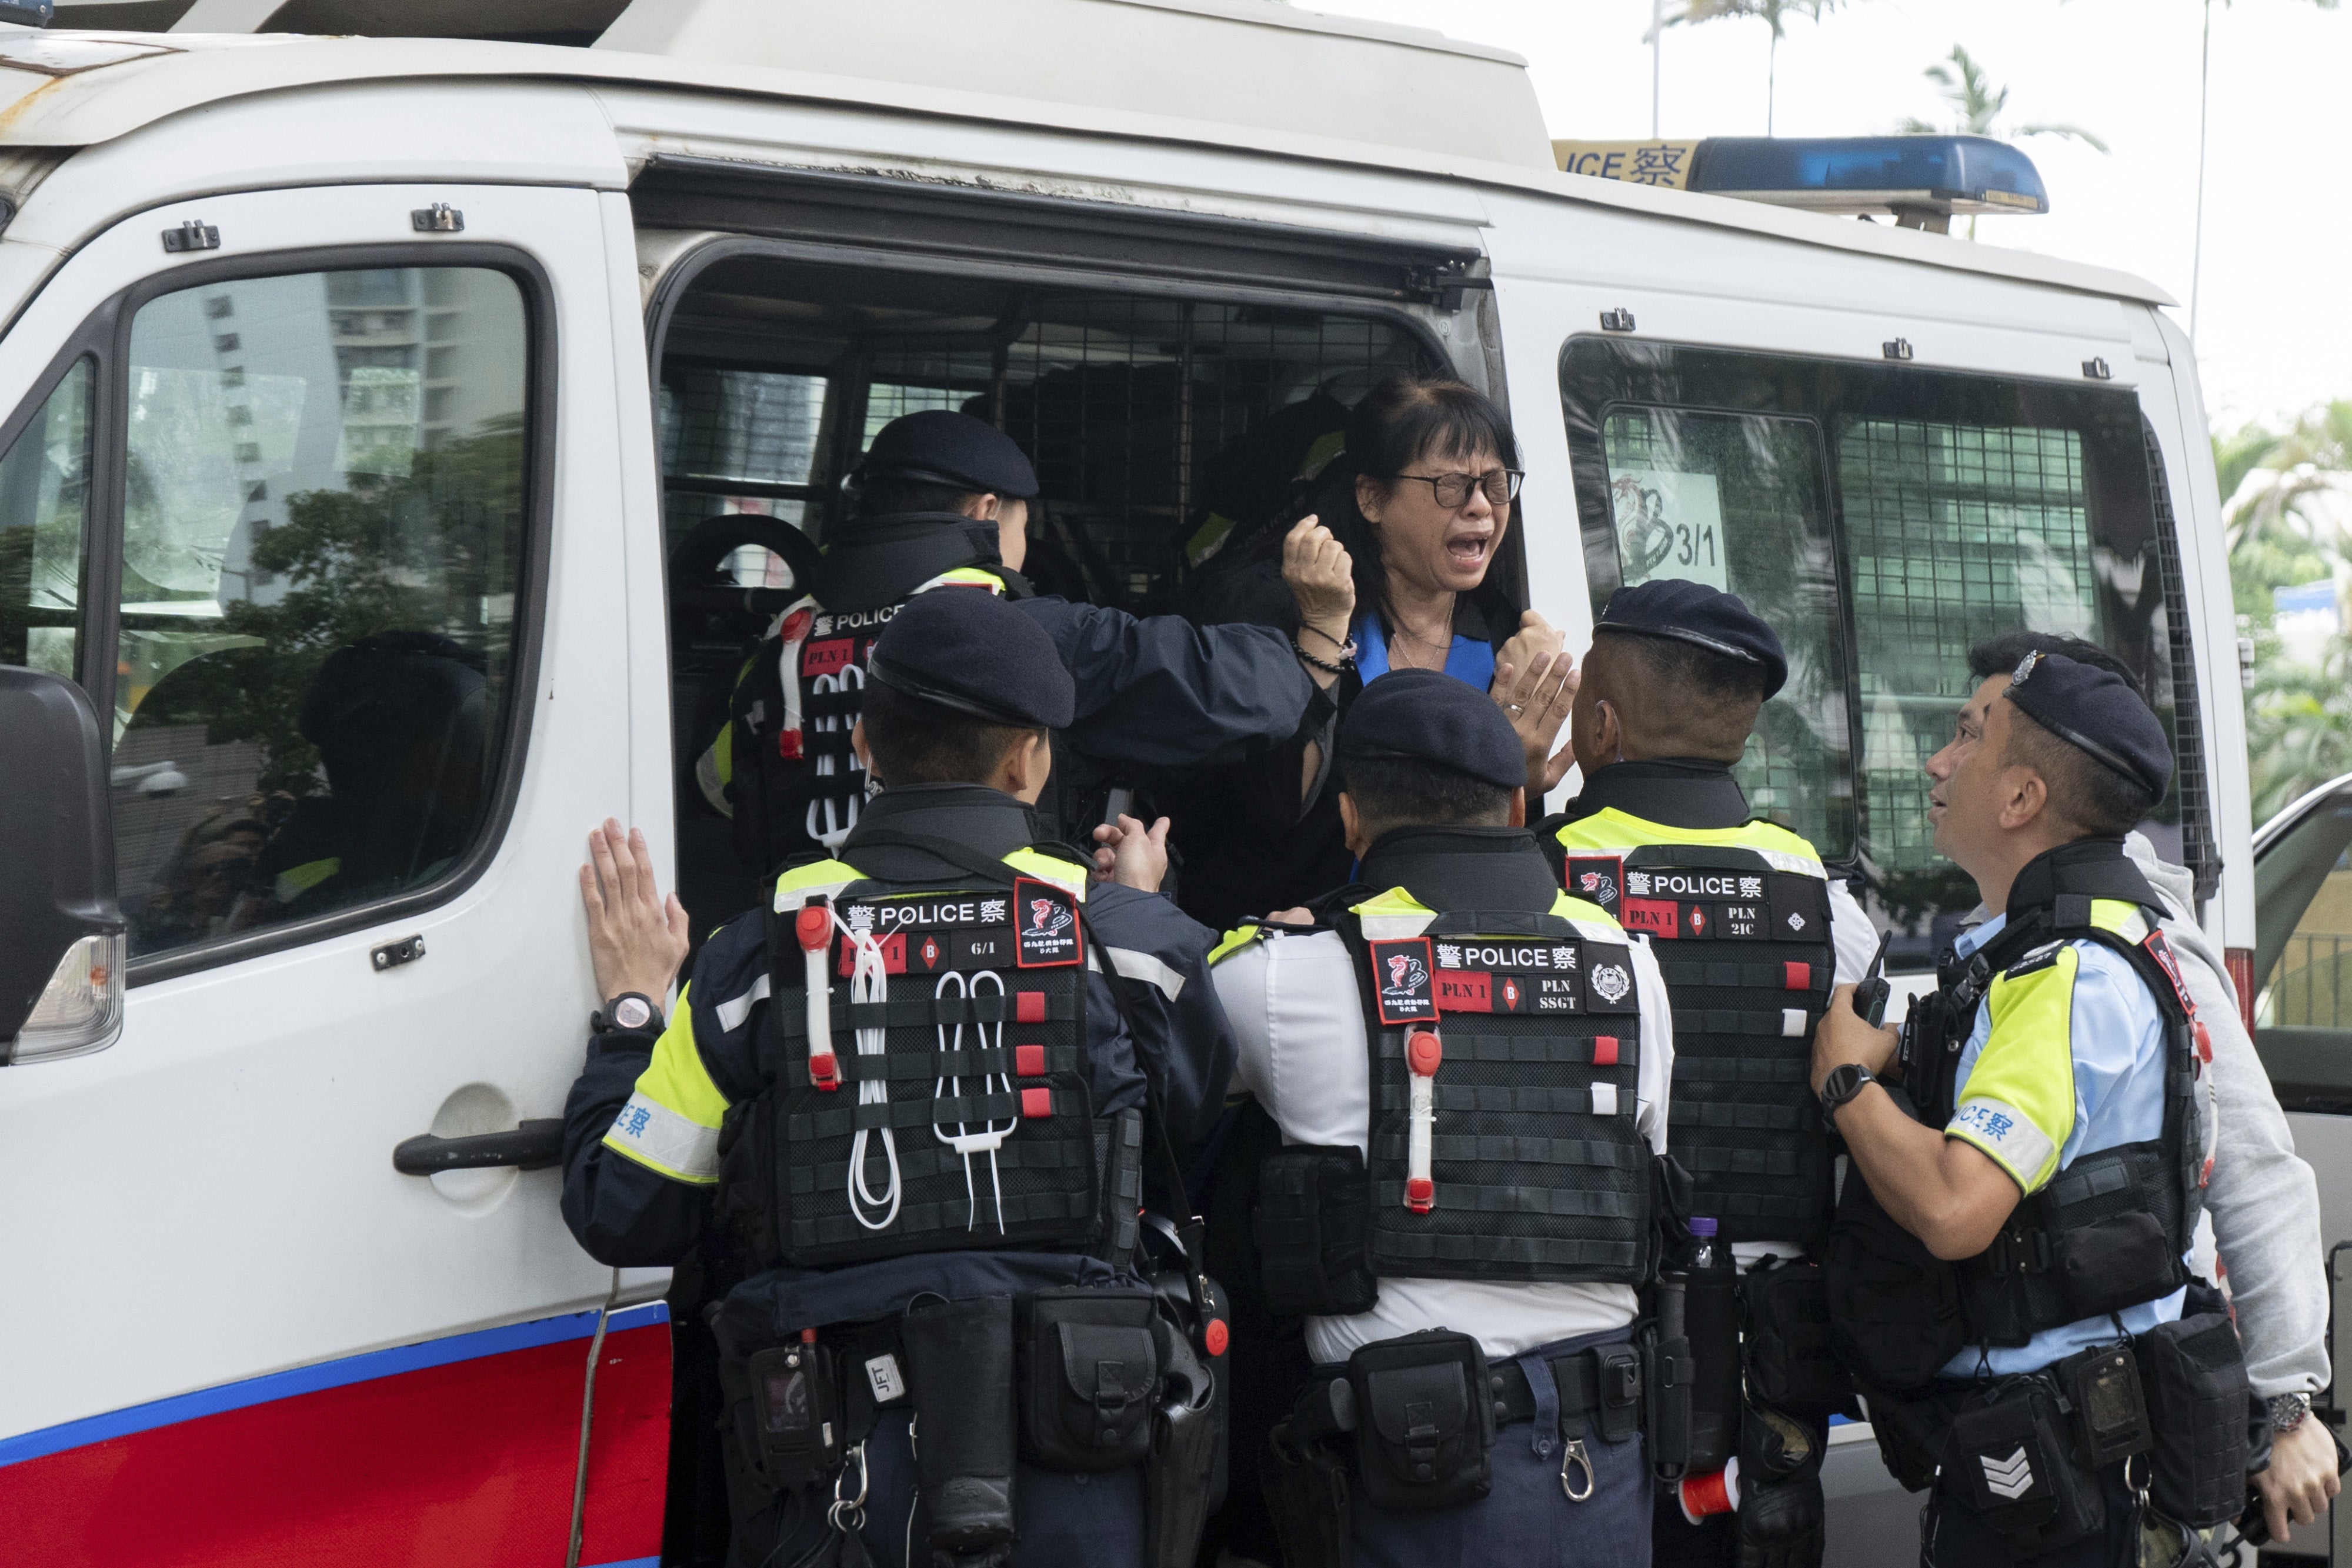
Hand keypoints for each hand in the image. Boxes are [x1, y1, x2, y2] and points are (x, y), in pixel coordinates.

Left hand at [579, 819, 689, 1007]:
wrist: (635, 997)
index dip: (639, 850)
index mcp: (655, 913)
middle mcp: (635, 911)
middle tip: (611, 824)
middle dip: (618, 843)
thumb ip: (678, 918)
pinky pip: (593, 902)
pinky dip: (588, 883)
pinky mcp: (599, 932)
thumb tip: (672, 897)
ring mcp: (616, 920)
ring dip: (602, 855)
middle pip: (625, 869)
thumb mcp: (680, 946)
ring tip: (596, 835)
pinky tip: (584, 867)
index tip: (634, 833)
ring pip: (608, 880)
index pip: (646, 872)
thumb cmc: (656, 974)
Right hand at [1090, 813, 1171, 892]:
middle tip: (1099, 833)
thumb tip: (1124, 819)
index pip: (1157, 833)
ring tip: (1103, 861)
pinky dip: (1098, 868)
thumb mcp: (1138, 839)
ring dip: (1102, 854)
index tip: (1163, 820)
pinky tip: (1101, 871)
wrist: (1124, 898)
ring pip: (1109, 853)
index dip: (1159, 825)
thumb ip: (1132, 825)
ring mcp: (1125, 871)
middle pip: (1125, 839)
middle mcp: (1140, 861)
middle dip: (1110, 834)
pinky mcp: (1112, 882)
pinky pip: (1101, 868)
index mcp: (1153, 851)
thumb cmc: (1138, 873)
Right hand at [1282, 514, 1354, 646]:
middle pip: (1313, 539)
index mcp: (1290, 570)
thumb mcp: (1298, 575)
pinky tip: (1342, 570)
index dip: (1304, 525)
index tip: (1314, 519)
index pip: (1293, 539)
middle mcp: (1303, 574)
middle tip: (1328, 541)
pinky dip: (1346, 560)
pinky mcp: (1338, 583)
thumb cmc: (1314, 592)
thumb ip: (1300, 553)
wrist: (1325, 619)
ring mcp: (1321, 579)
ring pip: (1332, 546)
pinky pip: (1345, 557)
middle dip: (1324, 533)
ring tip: (1335, 560)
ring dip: (1337, 548)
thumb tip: (1312, 523)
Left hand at [1490, 611, 1577, 793]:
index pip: (1558, 711)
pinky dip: (1501, 682)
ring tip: (1544, 654)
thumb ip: (1565, 760)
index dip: (1568, 690)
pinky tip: (1510, 666)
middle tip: (1565, 656)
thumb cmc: (1518, 787)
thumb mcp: (1548, 780)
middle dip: (1555, 675)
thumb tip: (1579, 742)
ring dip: (1533, 673)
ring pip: (1521, 694)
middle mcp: (1522, 730)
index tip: (1577, 673)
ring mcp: (1503, 723)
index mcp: (1540, 743)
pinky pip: (1494, 698)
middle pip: (1542, 697)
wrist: (1483, 792)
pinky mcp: (1486, 720)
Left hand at [1812, 984, 1900, 1094]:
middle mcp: (1824, 1025)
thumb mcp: (1888, 1040)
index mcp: (1840, 1014)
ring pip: (1830, 1033)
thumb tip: (1890, 1029)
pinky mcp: (1815, 1059)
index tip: (1860, 989)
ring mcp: (1817, 1043)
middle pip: (1837, 1013)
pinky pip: (1826, 1051)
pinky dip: (1836, 1052)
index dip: (1853, 987)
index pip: (1843, 991)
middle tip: (1865, 1022)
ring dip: (1843, 1036)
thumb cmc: (1862, 1059)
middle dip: (1851, 1016)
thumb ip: (1890, 1029)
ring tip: (1859, 1045)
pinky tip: (1849, 1060)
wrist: (1847, 1085)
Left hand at [2256, 1412, 2341, 1542]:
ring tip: (2302, 1483)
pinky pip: (2333, 1490)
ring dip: (2312, 1498)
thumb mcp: (2246, 1468)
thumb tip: (2236, 1516)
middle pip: (2306, 1519)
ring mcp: (2316, 1481)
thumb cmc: (2262, 1438)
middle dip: (2298, 1510)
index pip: (2280, 1531)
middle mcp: (2298, 1491)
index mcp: (2276, 1494)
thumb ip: (2243, 1493)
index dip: (2279, 1532)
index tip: (2280, 1531)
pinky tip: (2314, 1474)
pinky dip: (2326, 1486)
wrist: (2281, 1414)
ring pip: (2321, 1506)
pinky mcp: (2330, 1469)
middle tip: (2291, 1497)